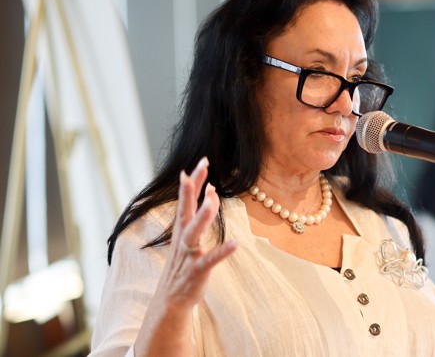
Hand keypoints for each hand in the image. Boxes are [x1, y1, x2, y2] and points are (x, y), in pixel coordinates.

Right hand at [135, 158, 236, 355]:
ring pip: (194, 232)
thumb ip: (199, 213)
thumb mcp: (190, 236)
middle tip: (201, 168)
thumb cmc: (183, 265)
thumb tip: (209, 189)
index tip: (201, 162)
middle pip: (187, 209)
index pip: (187, 200)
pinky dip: (222, 252)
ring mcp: (189, 255)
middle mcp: (183, 239)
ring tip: (213, 198)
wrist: (171, 300)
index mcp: (182, 229)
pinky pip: (210, 260)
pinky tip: (235, 244)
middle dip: (192, 189)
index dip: (193, 182)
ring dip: (203, 216)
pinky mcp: (197, 271)